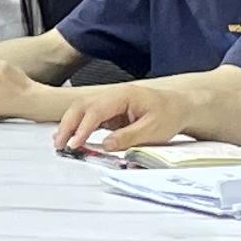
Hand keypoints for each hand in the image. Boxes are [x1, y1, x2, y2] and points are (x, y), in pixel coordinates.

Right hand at [52, 82, 179, 156]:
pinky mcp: (110, 111)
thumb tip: (106, 145)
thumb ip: (129, 137)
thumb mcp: (153, 130)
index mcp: (124, 95)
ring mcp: (110, 102)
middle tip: (60, 144)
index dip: (83, 128)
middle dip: (68, 125)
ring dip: (69, 125)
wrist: (180, 107)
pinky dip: (77, 125)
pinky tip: (70, 136)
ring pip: (82, 109)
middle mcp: (113, 95)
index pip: (96, 110)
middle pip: (83, 106)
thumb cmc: (170, 114)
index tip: (75, 144)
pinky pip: (89, 116)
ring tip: (60, 143)